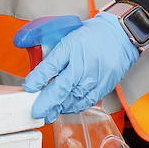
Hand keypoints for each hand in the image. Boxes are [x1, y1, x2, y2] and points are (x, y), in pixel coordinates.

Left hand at [20, 13, 138, 123]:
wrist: (120, 35)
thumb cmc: (94, 36)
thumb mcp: (69, 41)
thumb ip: (53, 59)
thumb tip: (38, 77)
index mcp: (72, 51)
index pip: (50, 69)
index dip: (37, 81)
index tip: (28, 89)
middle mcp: (83, 67)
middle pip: (61, 90)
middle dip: (47, 104)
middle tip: (36, 112)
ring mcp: (95, 79)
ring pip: (73, 99)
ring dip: (59, 107)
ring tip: (50, 112)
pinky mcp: (104, 87)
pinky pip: (86, 102)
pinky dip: (75, 107)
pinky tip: (68, 107)